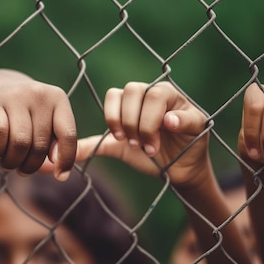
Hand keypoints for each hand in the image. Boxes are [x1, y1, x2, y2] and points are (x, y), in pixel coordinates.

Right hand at [0, 69, 76, 180]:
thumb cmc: (26, 113)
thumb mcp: (47, 123)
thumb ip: (59, 147)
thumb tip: (61, 174)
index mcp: (58, 98)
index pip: (68, 135)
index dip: (66, 160)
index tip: (60, 176)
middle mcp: (39, 94)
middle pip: (40, 145)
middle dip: (30, 165)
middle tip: (22, 169)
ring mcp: (15, 96)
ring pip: (20, 143)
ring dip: (13, 162)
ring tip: (9, 163)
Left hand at [66, 82, 210, 189]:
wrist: (177, 172)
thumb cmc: (149, 155)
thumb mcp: (120, 149)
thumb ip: (96, 146)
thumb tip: (66, 153)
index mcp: (136, 99)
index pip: (115, 93)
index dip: (112, 115)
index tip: (118, 137)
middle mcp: (156, 94)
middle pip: (134, 90)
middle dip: (129, 120)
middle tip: (133, 143)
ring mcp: (178, 103)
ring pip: (155, 95)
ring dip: (147, 124)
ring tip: (149, 147)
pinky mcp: (196, 117)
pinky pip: (184, 112)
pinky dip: (175, 118)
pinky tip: (169, 127)